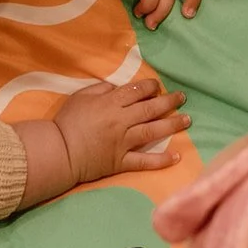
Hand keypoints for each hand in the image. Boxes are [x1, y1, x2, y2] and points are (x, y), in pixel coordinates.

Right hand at [55, 79, 186, 185]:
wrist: (59, 152)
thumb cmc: (67, 122)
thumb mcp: (80, 97)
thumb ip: (100, 89)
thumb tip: (117, 86)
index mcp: (111, 103)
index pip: (136, 91)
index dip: (150, 86)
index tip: (158, 86)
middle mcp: (121, 121)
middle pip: (150, 108)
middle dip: (169, 101)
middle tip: (182, 98)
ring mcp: (123, 142)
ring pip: (153, 131)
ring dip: (172, 125)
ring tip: (187, 120)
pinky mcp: (122, 161)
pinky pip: (145, 161)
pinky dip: (161, 160)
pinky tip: (176, 156)